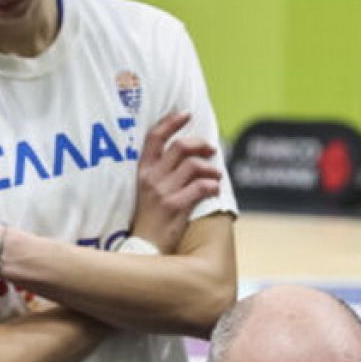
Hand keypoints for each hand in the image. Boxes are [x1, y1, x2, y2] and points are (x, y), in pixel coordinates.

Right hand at [131, 111, 222, 251]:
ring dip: (211, 169)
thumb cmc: (150, 219)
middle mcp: (151, 178)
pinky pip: (200, 187)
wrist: (144, 247)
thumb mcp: (149, 191)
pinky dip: (212, 186)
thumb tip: (190, 156)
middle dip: (201, 144)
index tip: (186, 114)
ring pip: (194, 165)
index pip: (155, 137)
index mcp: (143, 171)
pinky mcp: (174, 206)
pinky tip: (214, 190)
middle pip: (180, 146)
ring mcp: (162, 191)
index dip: (171, 122)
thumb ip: (163, 172)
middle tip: (212, 150)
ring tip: (217, 177)